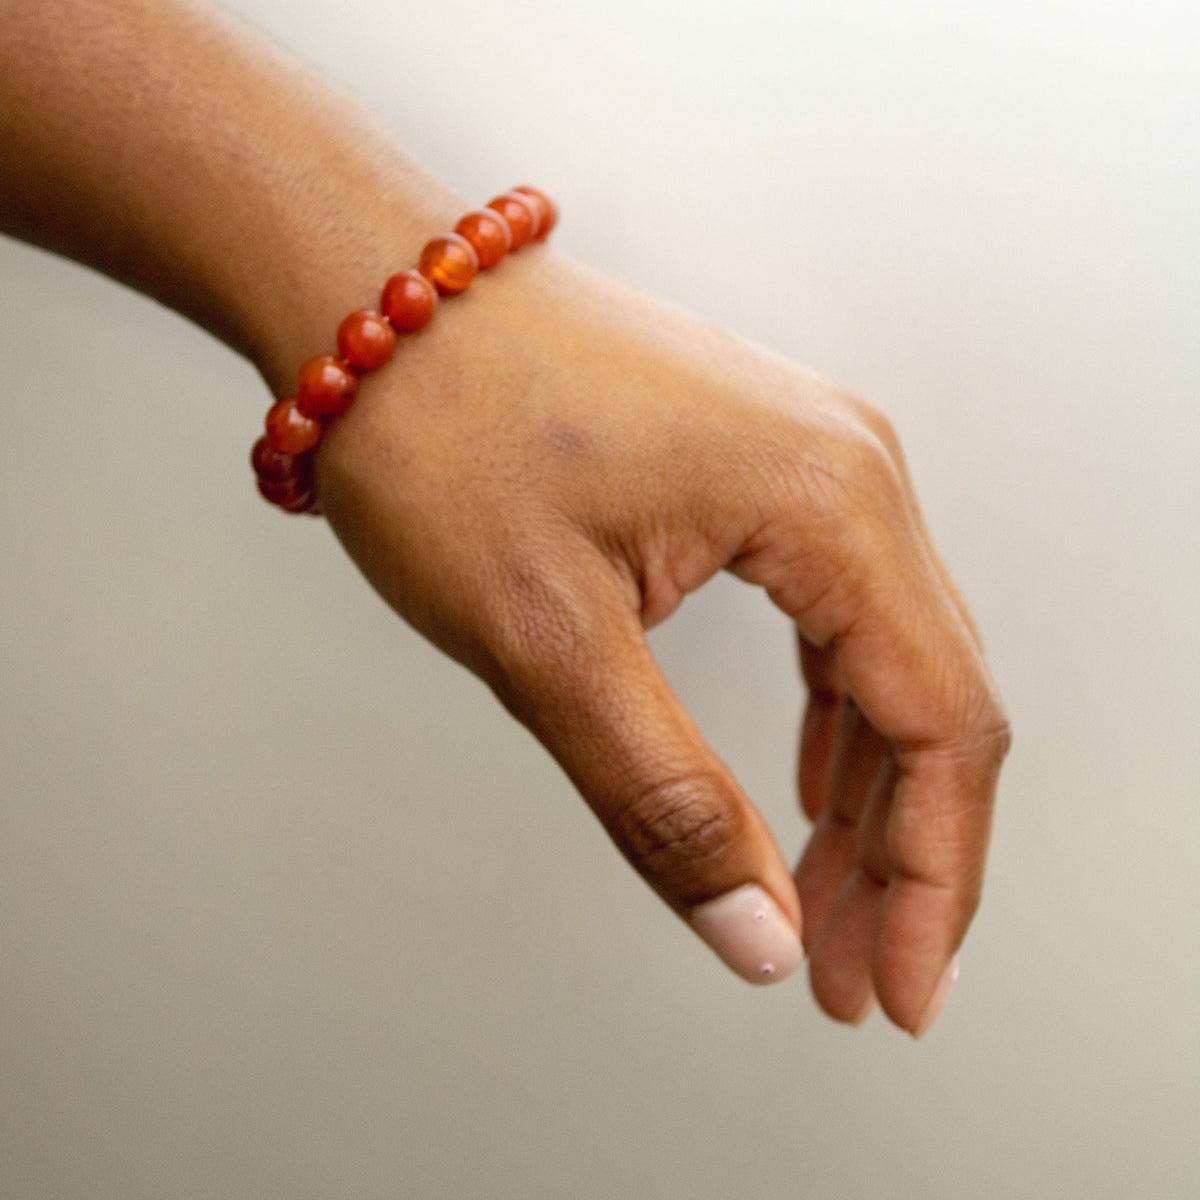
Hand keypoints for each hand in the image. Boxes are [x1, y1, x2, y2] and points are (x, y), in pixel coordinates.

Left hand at [313, 246, 1010, 1034]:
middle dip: (900, 856)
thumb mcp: (547, 641)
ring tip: (820, 907)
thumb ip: (665, 798)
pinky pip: (834, 616)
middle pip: (930, 699)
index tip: (893, 992)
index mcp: (830, 501)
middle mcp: (850, 469)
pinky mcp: (760, 469)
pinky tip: (811, 785)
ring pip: (884, 663)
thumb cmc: (445, 430)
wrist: (376, 301)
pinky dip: (830, 719)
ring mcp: (811, 460)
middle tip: (846, 976)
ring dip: (865, 796)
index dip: (931, 880)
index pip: (942, 724)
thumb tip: (756, 934)